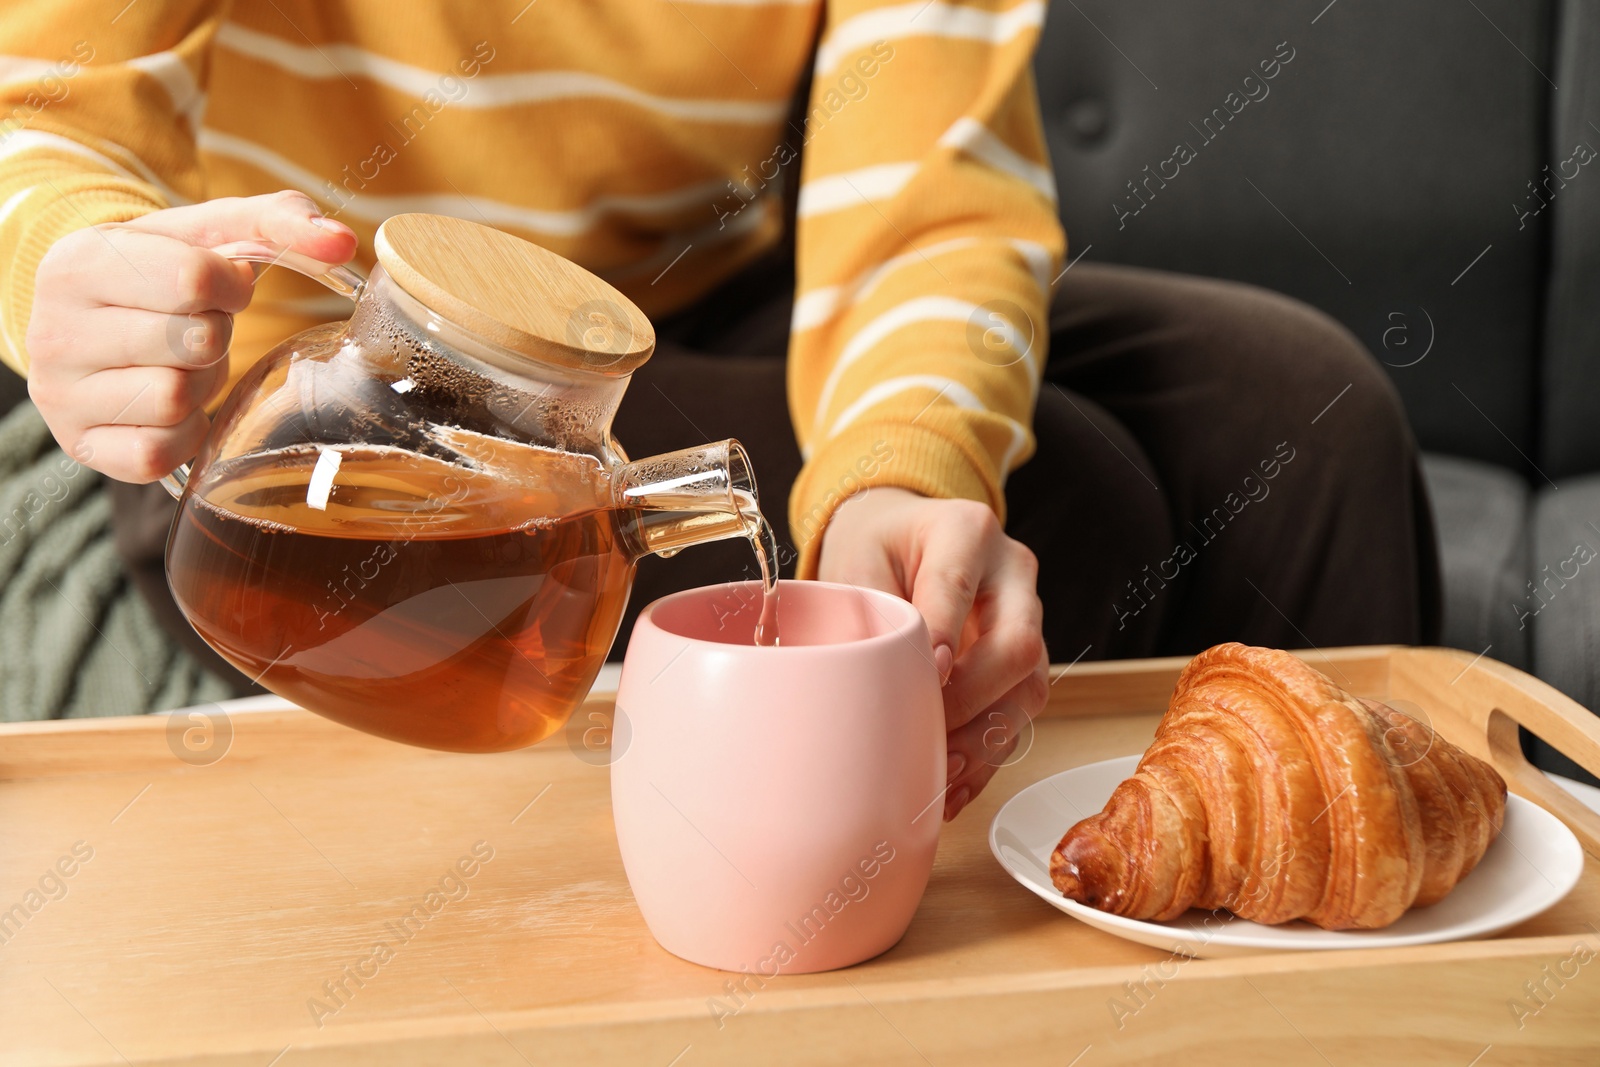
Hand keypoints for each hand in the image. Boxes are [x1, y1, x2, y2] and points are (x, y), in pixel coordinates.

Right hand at [26, 190, 357, 481]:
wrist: (97, 320)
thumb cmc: (162, 274)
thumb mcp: (210, 231)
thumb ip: (280, 221)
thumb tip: (343, 243)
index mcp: (77, 261)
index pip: (193, 277)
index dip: (230, 286)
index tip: (218, 286)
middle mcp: (53, 328)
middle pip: (193, 341)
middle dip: (215, 334)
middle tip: (196, 327)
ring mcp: (60, 394)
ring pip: (174, 398)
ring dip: (200, 384)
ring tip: (180, 363)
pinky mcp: (82, 446)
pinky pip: (159, 451)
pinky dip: (184, 431)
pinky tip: (170, 405)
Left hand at [818, 487, 1048, 820]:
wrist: (902, 540)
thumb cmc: (878, 548)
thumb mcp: (858, 560)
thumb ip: (866, 611)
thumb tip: (868, 685)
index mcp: (966, 532)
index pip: (957, 586)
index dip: (943, 637)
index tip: (922, 678)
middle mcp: (1011, 574)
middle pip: (1017, 646)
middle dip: (971, 702)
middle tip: (924, 736)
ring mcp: (1028, 619)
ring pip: (1030, 689)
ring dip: (984, 741)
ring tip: (940, 777)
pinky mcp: (1025, 662)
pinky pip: (1020, 715)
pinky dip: (986, 757)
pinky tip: (953, 787)